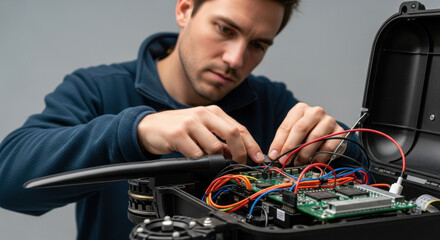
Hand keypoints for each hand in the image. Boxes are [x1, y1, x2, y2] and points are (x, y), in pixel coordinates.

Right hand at [137, 105, 263, 163]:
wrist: (148, 127)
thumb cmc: (177, 128)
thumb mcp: (201, 127)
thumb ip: (218, 136)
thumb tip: (237, 154)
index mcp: (212, 111)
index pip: (238, 128)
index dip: (251, 144)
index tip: (258, 158)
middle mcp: (203, 113)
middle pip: (232, 134)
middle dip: (240, 153)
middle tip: (239, 164)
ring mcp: (190, 123)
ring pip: (215, 147)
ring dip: (217, 160)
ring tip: (211, 162)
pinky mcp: (178, 134)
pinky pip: (197, 154)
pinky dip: (201, 162)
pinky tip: (196, 161)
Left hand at [268, 102, 344, 165]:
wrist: (328, 133)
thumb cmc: (307, 133)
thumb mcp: (293, 133)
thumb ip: (283, 141)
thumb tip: (274, 155)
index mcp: (300, 109)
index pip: (287, 126)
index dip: (279, 142)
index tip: (274, 155)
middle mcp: (315, 112)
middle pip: (300, 129)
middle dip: (290, 147)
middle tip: (285, 160)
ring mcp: (329, 121)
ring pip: (315, 138)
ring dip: (304, 153)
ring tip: (298, 162)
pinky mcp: (339, 132)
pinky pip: (329, 146)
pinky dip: (319, 156)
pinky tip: (313, 162)